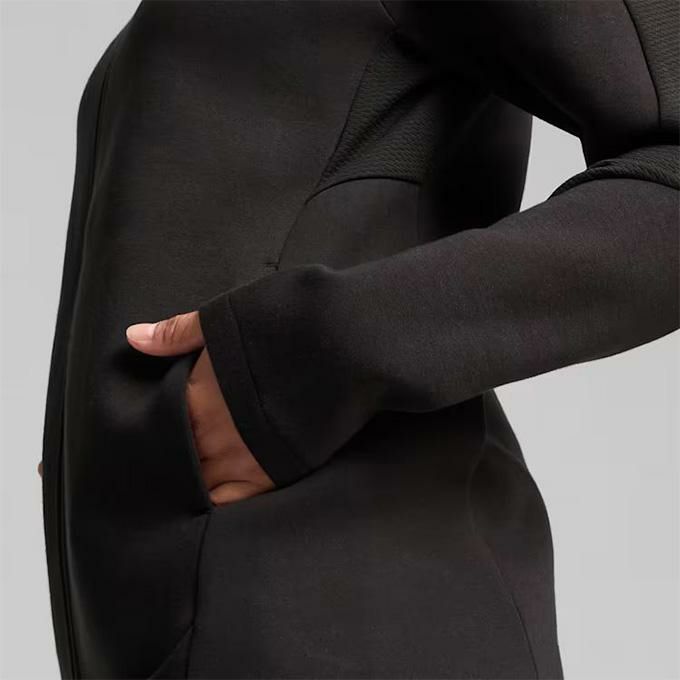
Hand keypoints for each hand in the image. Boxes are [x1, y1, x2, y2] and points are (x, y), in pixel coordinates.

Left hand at [125, 311, 274, 504]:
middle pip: (176, 459)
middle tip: (172, 458)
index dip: (155, 432)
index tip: (155, 433)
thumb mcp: (224, 321)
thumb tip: (134, 336)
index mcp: (196, 399)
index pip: (159, 428)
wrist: (336, 349)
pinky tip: (215, 499)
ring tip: (193, 478)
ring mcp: (241, 459)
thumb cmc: (280, 331)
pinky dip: (219, 502)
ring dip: (194, 480)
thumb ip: (177, 334)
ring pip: (199, 483)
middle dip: (172, 458)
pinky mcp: (270, 474)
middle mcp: (212, 435)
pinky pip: (232, 502)